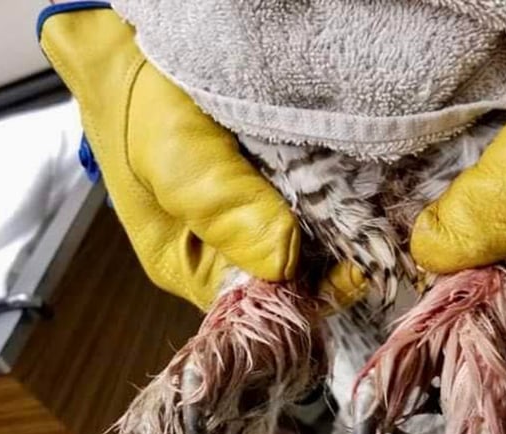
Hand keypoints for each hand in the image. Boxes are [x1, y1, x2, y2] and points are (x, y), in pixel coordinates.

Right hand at [39, 6, 365, 308]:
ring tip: (373, 210)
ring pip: (304, 242)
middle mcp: (223, 252)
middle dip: (331, 260)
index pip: (258, 306)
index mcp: (190, 267)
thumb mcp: (174, 162)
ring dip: (337, 228)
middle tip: (374, 232)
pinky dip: (331, 197)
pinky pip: (307, 205)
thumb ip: (225, 211)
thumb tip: (284, 261)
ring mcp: (246, 218)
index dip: (307, 294)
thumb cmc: (139, 113)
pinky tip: (354, 185)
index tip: (353, 268)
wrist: (132, 55)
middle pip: (288, 278)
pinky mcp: (265, 186)